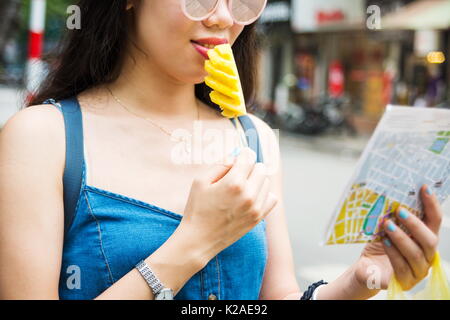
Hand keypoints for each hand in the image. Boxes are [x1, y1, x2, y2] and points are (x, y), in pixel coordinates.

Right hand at [178, 147, 277, 262]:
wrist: (198, 239)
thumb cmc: (197, 210)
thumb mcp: (200, 181)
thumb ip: (220, 165)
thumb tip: (234, 157)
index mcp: (233, 183)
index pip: (248, 157)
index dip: (242, 155)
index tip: (239, 157)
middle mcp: (248, 194)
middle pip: (260, 168)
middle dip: (250, 167)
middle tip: (238, 174)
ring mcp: (255, 207)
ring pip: (266, 182)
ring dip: (256, 181)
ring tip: (242, 188)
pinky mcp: (258, 218)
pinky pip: (272, 198)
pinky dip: (264, 194)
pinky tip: (251, 197)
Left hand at [354, 185, 442, 294]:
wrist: (367, 268)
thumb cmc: (381, 244)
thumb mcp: (387, 228)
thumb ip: (393, 215)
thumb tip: (390, 192)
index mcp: (425, 239)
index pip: (435, 221)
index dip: (432, 205)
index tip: (424, 188)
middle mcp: (426, 255)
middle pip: (430, 240)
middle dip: (415, 224)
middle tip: (399, 210)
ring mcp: (418, 271)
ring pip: (416, 255)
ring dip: (401, 238)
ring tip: (387, 225)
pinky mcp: (404, 282)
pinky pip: (402, 267)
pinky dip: (393, 253)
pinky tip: (385, 242)